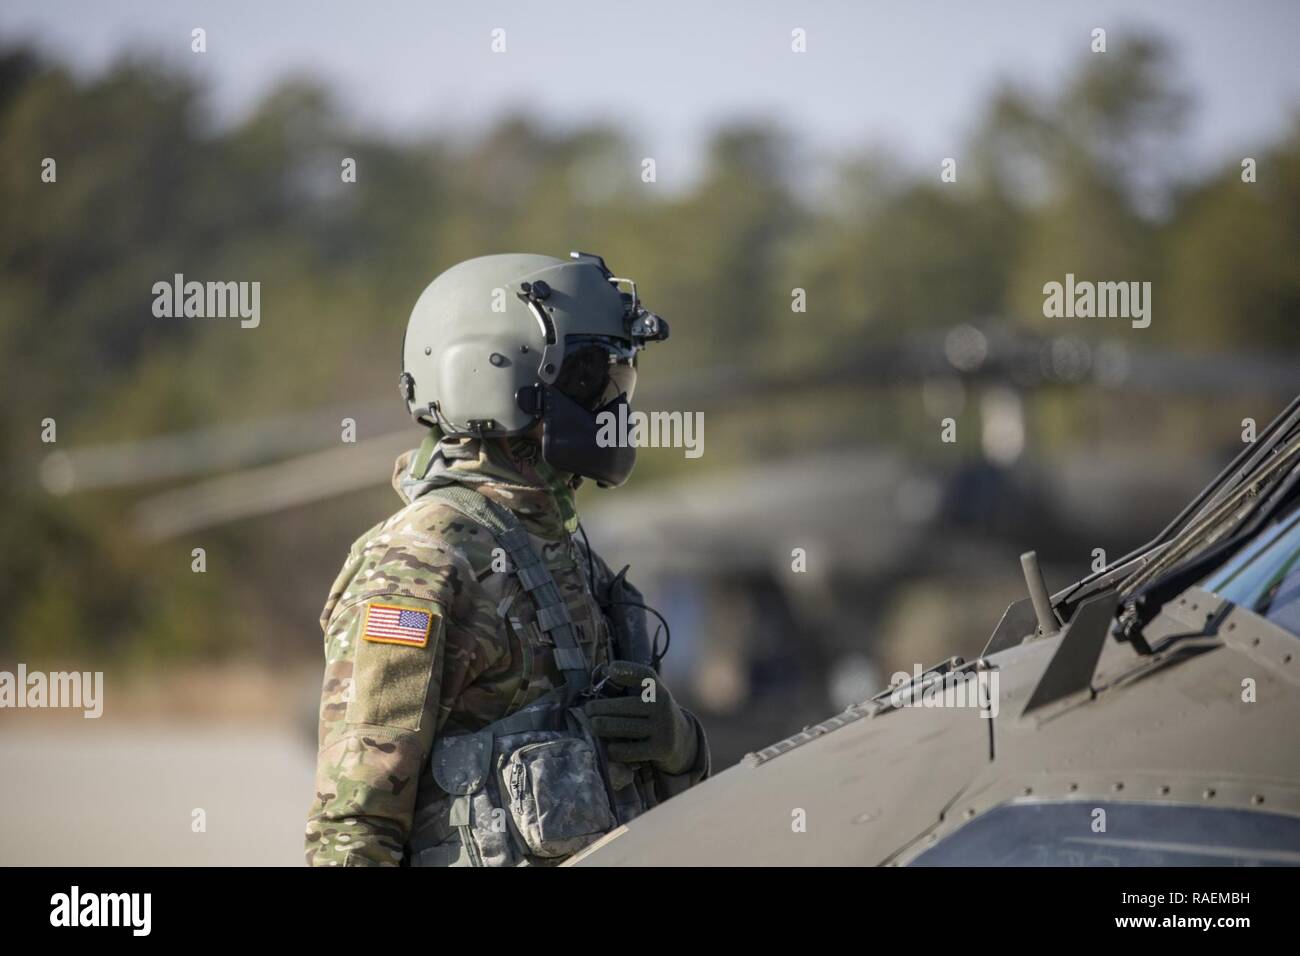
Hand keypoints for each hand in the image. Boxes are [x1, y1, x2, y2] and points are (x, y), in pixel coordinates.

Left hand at [583, 660, 697, 774]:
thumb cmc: (653, 714)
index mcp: (659, 690)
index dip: (628, 670)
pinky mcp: (661, 749)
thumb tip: (602, 672)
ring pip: (626, 728)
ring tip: (592, 725)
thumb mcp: (649, 697)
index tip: (611, 670)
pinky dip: (616, 749)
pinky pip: (632, 750)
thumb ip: (630, 686)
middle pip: (628, 705)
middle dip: (603, 708)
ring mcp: (663, 728)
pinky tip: (608, 747)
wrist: (680, 740)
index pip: (646, 676)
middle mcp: (663, 706)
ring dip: (605, 726)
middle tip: (587, 710)